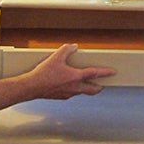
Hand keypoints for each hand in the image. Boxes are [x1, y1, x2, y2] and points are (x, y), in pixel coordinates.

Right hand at [0, 43, 115, 114]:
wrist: (31, 87)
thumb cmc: (43, 75)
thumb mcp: (56, 57)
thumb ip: (67, 50)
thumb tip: (73, 47)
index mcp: (76, 77)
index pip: (94, 74)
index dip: (105, 72)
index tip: (111, 72)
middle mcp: (74, 87)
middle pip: (92, 89)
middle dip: (99, 87)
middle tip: (102, 85)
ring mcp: (68, 94)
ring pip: (81, 92)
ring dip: (86, 89)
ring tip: (86, 84)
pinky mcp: (61, 97)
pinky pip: (72, 93)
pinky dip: (74, 90)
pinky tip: (69, 86)